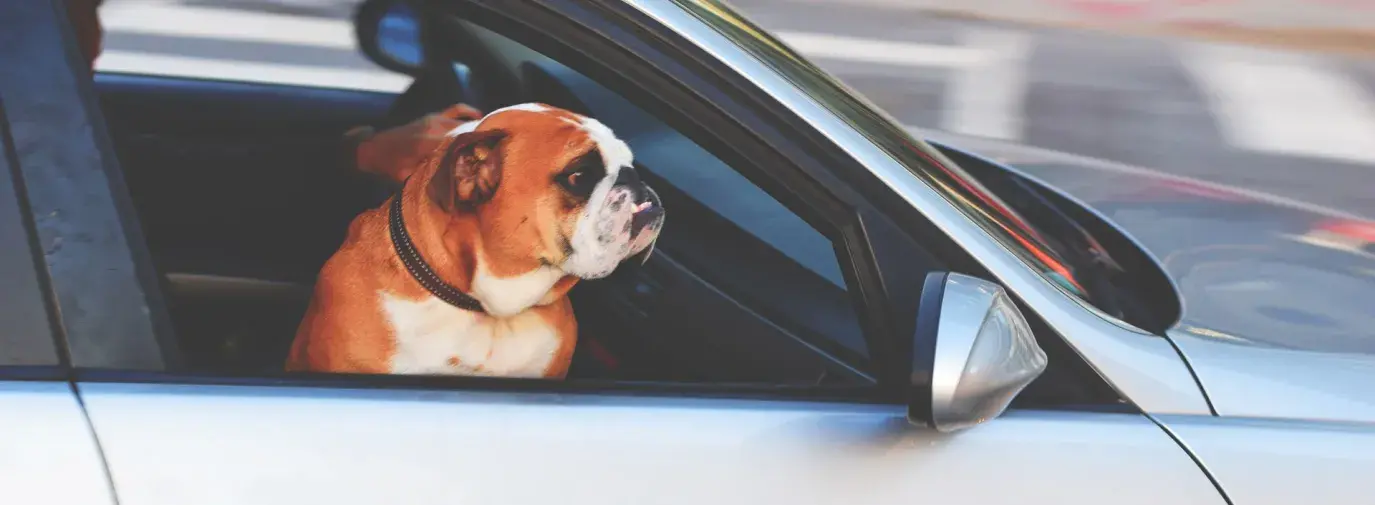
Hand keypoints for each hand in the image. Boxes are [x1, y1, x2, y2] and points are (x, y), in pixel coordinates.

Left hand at [352, 103, 484, 182]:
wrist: (373, 149)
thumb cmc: (390, 167)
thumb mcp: (409, 178)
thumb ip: (431, 177)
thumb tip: (454, 184)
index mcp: (429, 144)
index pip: (461, 145)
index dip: (478, 151)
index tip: (492, 160)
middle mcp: (436, 127)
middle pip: (467, 133)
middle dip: (482, 142)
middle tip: (496, 154)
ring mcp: (436, 119)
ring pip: (465, 123)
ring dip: (478, 131)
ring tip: (492, 141)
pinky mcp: (434, 116)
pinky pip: (457, 110)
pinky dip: (470, 113)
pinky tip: (481, 119)